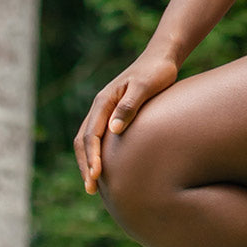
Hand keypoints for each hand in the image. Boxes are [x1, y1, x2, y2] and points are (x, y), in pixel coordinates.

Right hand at [73, 48, 178, 193]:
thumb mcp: (145, 86)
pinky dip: (96, 153)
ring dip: (87, 161)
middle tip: (91, 189)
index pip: (91, 133)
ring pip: (88, 139)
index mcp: (105, 100)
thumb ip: (130, 105)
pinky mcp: (114, 113)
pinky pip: (98, 136)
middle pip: (84, 139)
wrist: (162, 58)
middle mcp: (101, 106)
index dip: (92, 156)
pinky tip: (106, 168)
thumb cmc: (156, 71)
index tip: (96, 175)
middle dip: (85, 164)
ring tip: (93, 185)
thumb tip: (113, 130)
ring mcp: (106, 110)